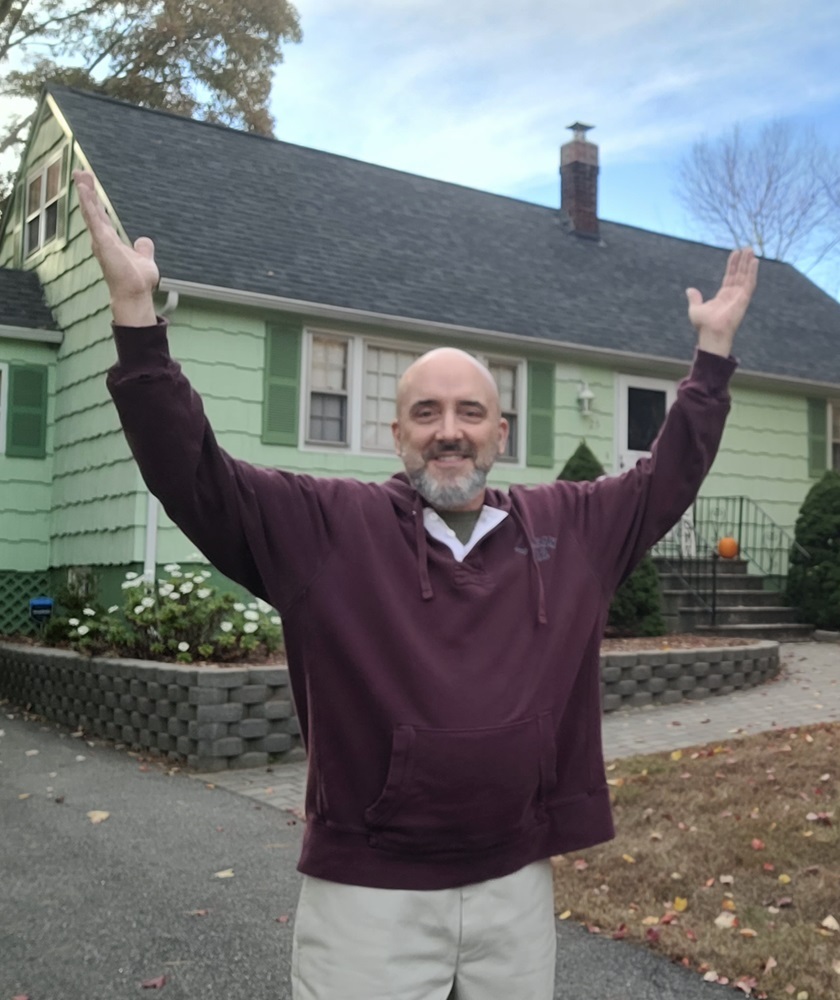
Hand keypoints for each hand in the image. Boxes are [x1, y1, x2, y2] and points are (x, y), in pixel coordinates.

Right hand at [73, 170, 158, 325]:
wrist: (135, 293)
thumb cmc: (137, 281)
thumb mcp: (143, 259)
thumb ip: (143, 249)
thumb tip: (143, 240)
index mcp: (111, 241)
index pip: (101, 216)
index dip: (95, 201)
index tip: (89, 185)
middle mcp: (102, 239)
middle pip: (92, 210)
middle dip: (87, 191)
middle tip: (80, 172)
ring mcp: (101, 240)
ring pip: (90, 211)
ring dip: (85, 192)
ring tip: (80, 174)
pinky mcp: (103, 241)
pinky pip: (93, 218)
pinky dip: (88, 204)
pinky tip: (84, 190)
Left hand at [686, 247, 758, 357]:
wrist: (711, 333)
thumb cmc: (704, 325)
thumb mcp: (695, 309)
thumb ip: (695, 298)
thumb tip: (689, 290)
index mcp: (723, 296)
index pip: (730, 277)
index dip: (732, 265)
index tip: (735, 253)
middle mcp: (733, 295)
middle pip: (739, 274)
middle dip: (743, 261)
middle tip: (747, 248)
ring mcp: (739, 296)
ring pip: (746, 276)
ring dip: (748, 263)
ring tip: (750, 250)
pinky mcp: (744, 299)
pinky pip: (750, 283)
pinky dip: (752, 272)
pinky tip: (754, 262)